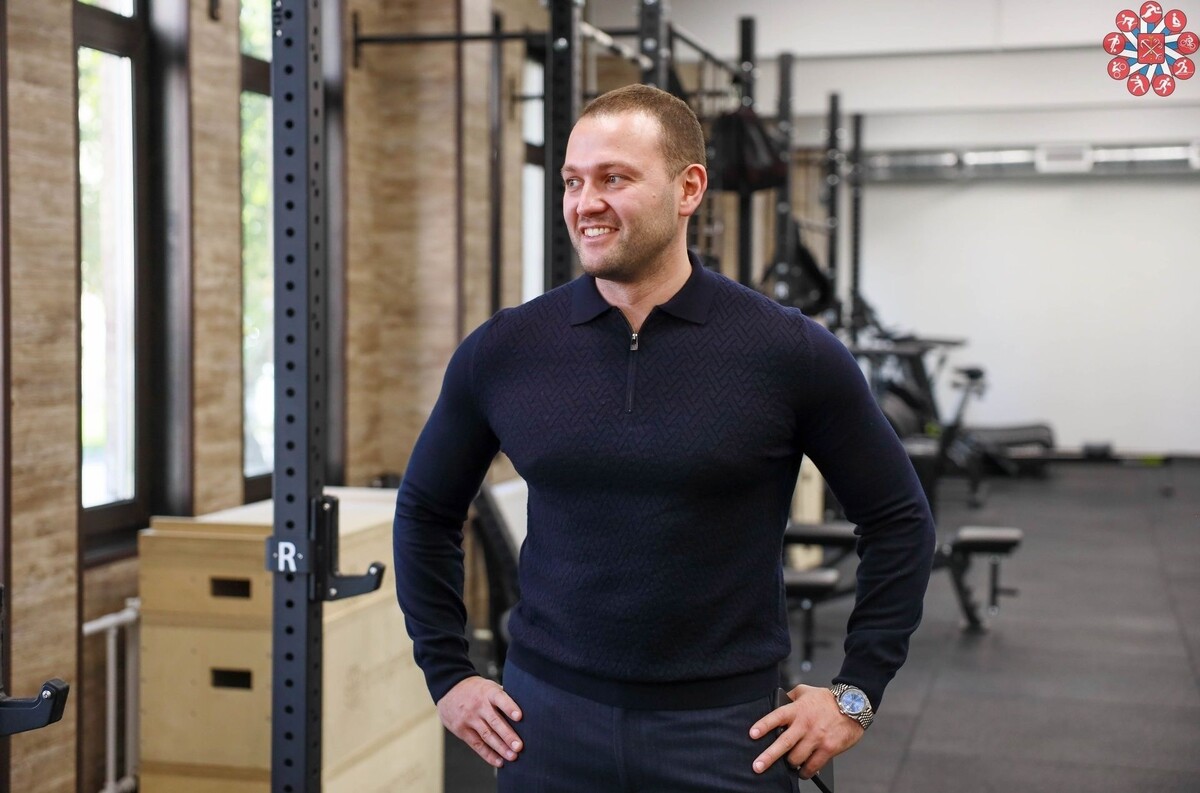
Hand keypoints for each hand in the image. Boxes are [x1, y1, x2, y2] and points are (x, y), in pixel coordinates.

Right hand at [437, 676, 523, 768]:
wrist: (449, 688)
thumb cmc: (476, 689)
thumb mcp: (489, 686)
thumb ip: (503, 696)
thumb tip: (526, 706)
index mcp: (488, 692)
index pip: (500, 698)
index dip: (510, 707)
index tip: (519, 717)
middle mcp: (478, 706)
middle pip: (494, 721)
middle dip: (507, 735)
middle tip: (519, 746)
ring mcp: (469, 718)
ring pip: (486, 735)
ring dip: (500, 748)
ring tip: (513, 757)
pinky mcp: (461, 730)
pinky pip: (476, 744)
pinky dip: (488, 754)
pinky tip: (499, 761)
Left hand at [748, 684, 863, 778]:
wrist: (854, 705)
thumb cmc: (827, 700)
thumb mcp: (805, 692)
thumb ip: (790, 697)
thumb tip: (777, 702)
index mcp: (797, 709)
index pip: (776, 717)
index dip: (763, 725)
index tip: (752, 735)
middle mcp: (805, 724)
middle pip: (784, 743)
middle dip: (768, 756)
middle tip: (757, 767)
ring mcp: (817, 737)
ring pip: (797, 758)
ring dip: (790, 764)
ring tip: (788, 764)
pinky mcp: (828, 748)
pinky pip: (813, 766)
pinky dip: (805, 771)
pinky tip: (802, 771)